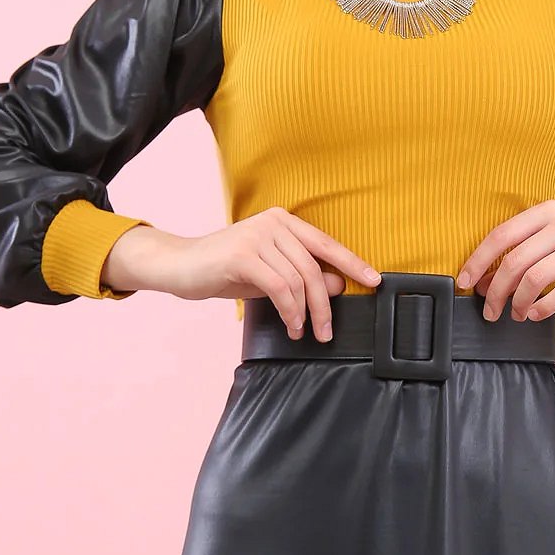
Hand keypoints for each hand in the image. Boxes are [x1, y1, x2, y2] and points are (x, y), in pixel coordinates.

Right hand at [103, 207, 380, 340]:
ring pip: (299, 280)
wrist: (178, 265)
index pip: (326, 244)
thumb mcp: (269, 273)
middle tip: (327, 331)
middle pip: (315, 267)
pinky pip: (280, 287)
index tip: (375, 281)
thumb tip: (338, 286)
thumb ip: (300, 276)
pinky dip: (290, 311)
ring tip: (304, 332)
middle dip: (326, 304)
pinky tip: (290, 326)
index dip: (353, 263)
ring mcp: (258, 236)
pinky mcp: (243, 255)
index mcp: (283, 221)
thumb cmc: (223, 269)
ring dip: (306, 313)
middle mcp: (274, 223)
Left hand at [455, 200, 554, 321]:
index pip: (501, 235)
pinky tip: (537, 315)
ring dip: (519, 303)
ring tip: (517, 314)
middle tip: (490, 310)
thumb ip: (524, 251)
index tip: (464, 281)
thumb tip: (484, 279)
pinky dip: (543, 308)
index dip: (478, 260)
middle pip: (515, 261)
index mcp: (547, 211)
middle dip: (495, 290)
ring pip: (535, 278)